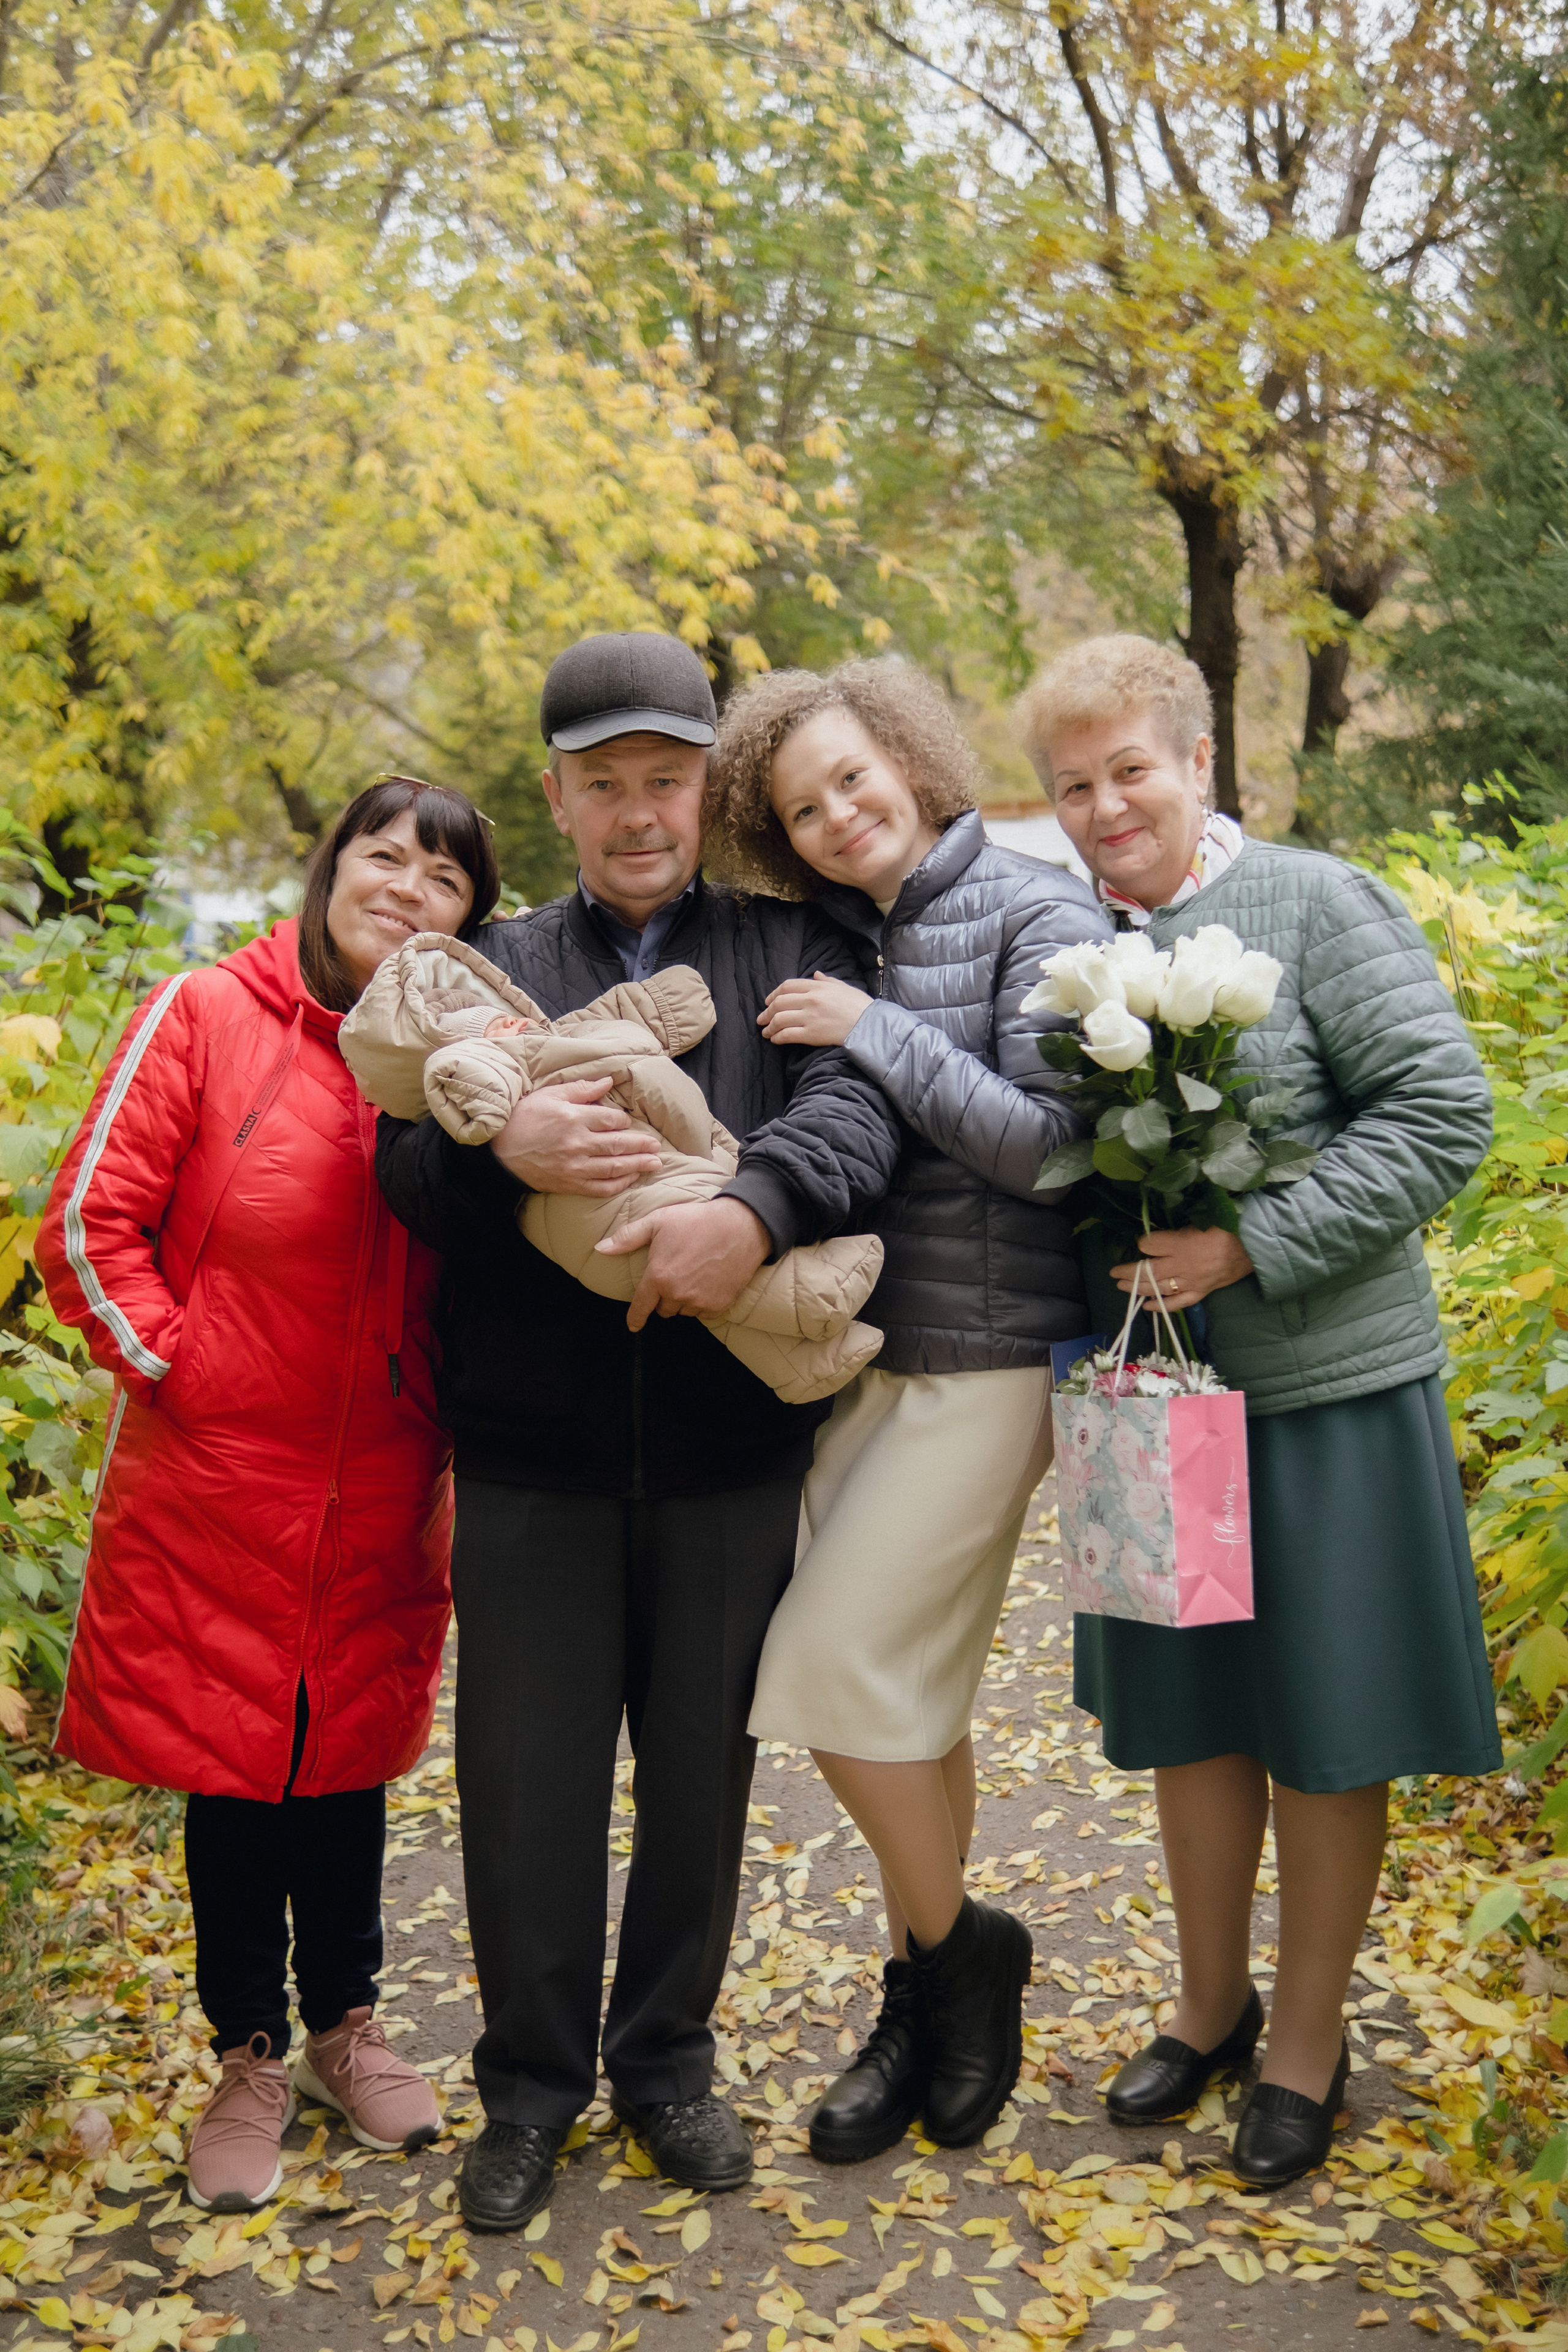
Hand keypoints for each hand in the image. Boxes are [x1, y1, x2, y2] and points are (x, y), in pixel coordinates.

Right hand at [489, 1077, 662, 1197]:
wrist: (499, 1152)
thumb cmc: (523, 1118)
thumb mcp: (550, 1095)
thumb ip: (582, 1089)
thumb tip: (609, 1081)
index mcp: (574, 1117)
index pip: (610, 1119)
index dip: (623, 1121)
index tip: (628, 1122)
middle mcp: (577, 1143)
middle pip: (618, 1144)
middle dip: (641, 1145)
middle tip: (657, 1146)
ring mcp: (574, 1166)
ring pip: (614, 1167)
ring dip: (637, 1165)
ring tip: (655, 1163)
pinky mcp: (569, 1184)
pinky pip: (600, 1187)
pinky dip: (618, 1184)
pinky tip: (631, 1179)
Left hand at [597, 1198, 769, 1329]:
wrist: (741, 1226)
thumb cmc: (696, 1221)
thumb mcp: (658, 1222)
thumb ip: (627, 1237)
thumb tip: (600, 1248)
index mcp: (659, 1277)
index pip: (641, 1307)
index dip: (635, 1318)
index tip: (633, 1325)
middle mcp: (677, 1294)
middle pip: (664, 1309)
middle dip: (665, 1297)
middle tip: (676, 1274)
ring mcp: (699, 1301)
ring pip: (684, 1311)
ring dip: (684, 1299)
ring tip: (693, 1275)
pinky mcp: (719, 1304)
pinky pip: (704, 1312)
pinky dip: (703, 1302)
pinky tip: (708, 1282)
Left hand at [758, 972, 872, 1048]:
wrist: (870, 1026)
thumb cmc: (860, 1006)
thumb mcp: (843, 987)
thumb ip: (827, 981)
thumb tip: (816, 974)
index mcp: (818, 987)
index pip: (787, 986)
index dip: (774, 994)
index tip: (768, 1001)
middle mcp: (811, 1000)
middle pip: (779, 1003)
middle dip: (767, 1012)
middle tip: (761, 1019)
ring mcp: (810, 1017)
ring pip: (780, 1019)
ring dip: (769, 1026)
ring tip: (766, 1032)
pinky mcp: (811, 1034)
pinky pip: (787, 1035)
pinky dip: (777, 1037)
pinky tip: (775, 1040)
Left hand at [1112, 1227, 1254, 1311]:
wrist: (1255, 1246)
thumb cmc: (1230, 1226)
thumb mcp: (1202, 1217)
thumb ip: (1180, 1224)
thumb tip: (1161, 1227)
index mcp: (1181, 1242)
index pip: (1149, 1244)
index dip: (1142, 1242)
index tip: (1141, 1241)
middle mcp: (1182, 1264)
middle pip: (1147, 1271)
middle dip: (1128, 1271)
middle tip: (1113, 1272)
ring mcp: (1191, 1281)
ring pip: (1157, 1288)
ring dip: (1137, 1288)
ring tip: (1122, 1286)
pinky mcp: (1201, 1291)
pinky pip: (1178, 1303)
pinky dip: (1161, 1306)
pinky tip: (1147, 1306)